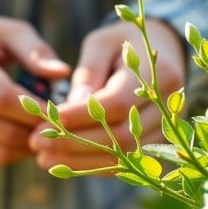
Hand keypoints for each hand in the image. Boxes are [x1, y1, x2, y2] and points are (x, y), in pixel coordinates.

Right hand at [0, 13, 69, 164]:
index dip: (36, 109)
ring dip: (32, 144)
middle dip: (38, 130)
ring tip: (50, 127)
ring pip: (0, 150)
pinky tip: (31, 132)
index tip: (62, 108)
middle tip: (62, 122)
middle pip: (2, 130)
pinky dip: (20, 150)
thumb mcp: (9, 32)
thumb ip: (36, 51)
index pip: (1, 98)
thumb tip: (62, 73)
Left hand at [30, 19, 185, 169]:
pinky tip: (64, 162)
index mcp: (160, 75)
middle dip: (75, 143)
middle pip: (121, 137)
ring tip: (43, 157)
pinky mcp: (157, 145)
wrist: (161, 51)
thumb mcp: (102, 44)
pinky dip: (93, 166)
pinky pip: (125, 163)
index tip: (45, 121)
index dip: (79, 117)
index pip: (116, 104)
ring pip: (123, 157)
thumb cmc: (123, 42)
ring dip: (81, 161)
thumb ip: (88, 74)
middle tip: (36, 142)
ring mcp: (168, 130)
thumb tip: (70, 109)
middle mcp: (170, 107)